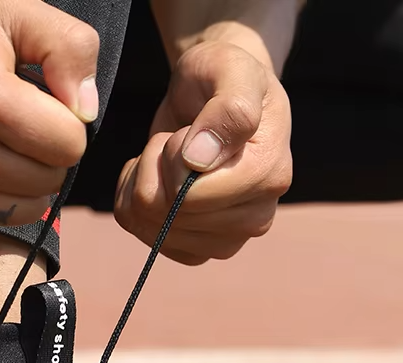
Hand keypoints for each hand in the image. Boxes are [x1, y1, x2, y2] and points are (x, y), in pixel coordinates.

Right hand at [0, 0, 98, 237]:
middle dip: (43, 153)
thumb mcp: (7, 14)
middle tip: (11, 125)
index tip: (38, 107)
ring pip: (25, 209)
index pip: (70, 144)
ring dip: (19, 181)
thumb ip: (66, 46)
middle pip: (50, 180)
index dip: (64, 124)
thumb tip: (86, 110)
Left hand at [114, 41, 291, 264]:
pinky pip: (142, 235)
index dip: (171, 158)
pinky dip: (133, 202)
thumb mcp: (230, 70)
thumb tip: (200, 159)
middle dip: (156, 168)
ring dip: (143, 183)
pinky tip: (154, 178)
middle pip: (167, 214)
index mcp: (268, 177)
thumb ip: (227, 110)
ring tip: (166, 157)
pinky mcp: (196, 251)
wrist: (214, 95)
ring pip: (150, 226)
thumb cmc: (223, 77)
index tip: (184, 131)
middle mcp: (254, 219)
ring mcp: (225, 241)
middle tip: (174, 141)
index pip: (190, 194)